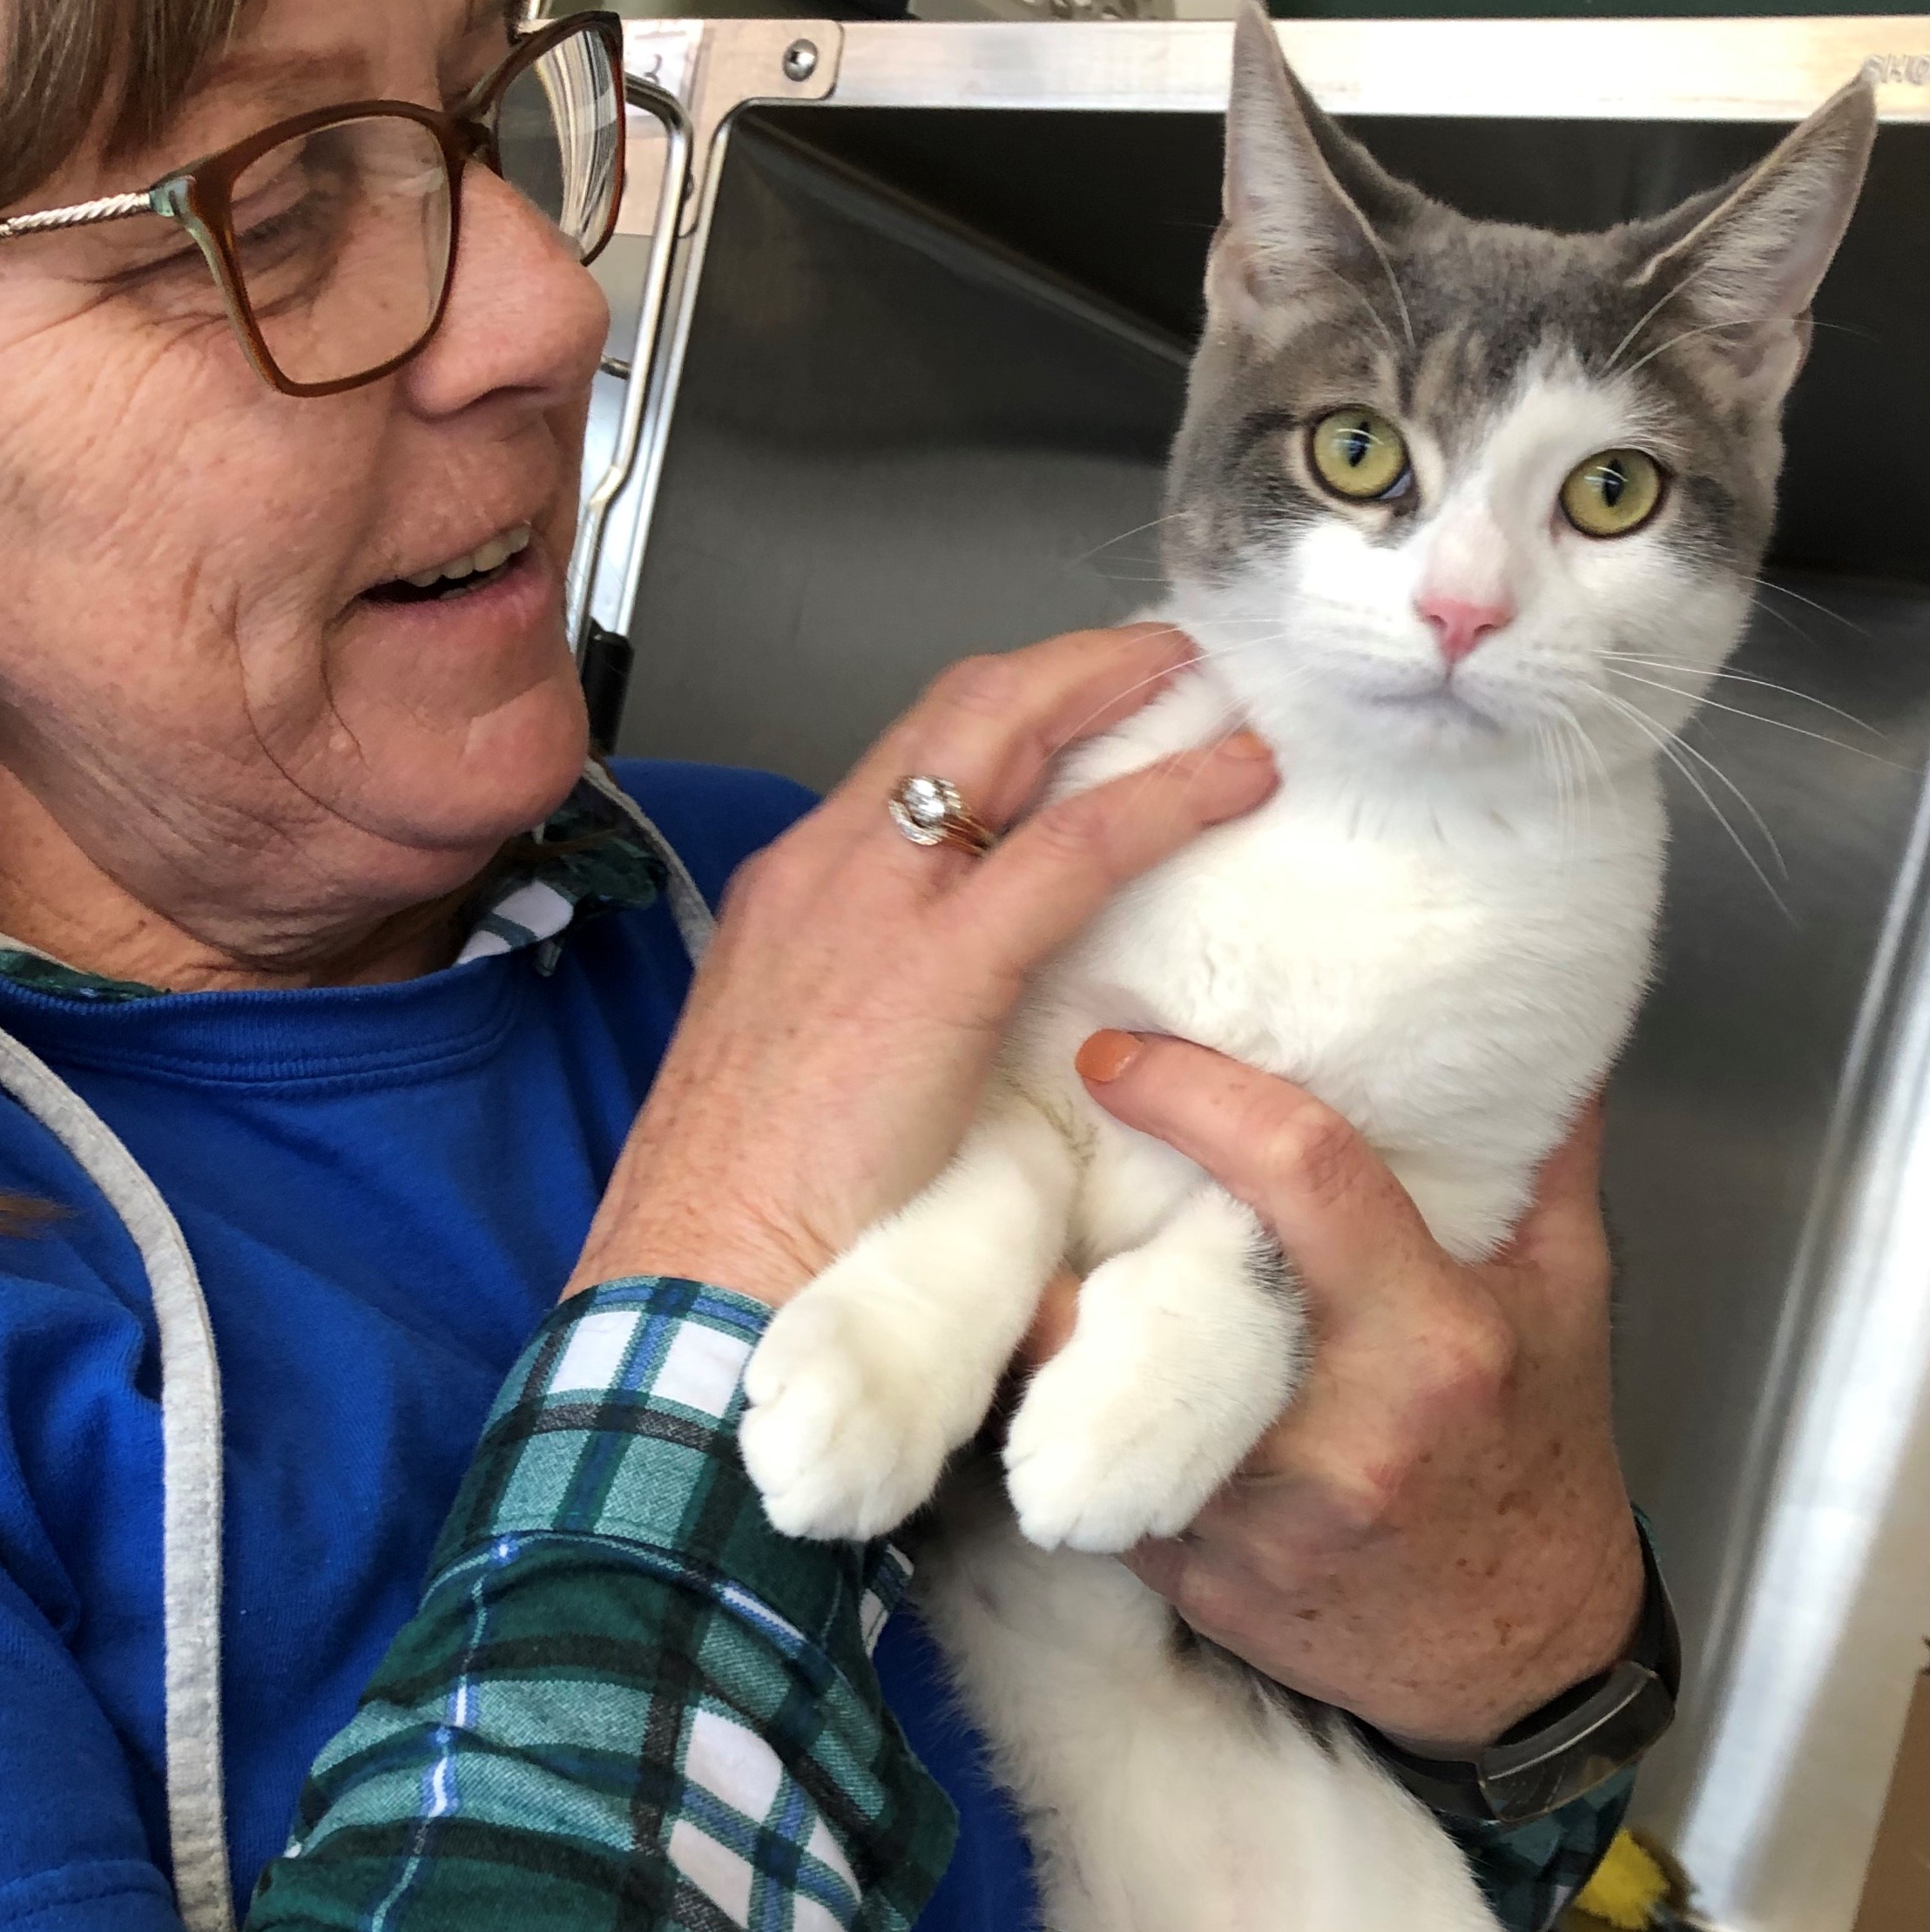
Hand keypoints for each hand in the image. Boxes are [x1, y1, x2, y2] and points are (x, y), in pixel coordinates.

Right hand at [568, 628, 1277, 1309]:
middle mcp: (828, 865)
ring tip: (1208, 689)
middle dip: (1072, 664)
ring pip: (1009, 732)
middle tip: (1165, 658)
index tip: (1082, 703)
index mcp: (795, 889)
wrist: (698, 1273)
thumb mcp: (804, 1068)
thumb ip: (877, 1009)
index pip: (911, 752)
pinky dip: (1165, 794)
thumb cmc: (747, 1204)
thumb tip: (960, 1026)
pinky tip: (1232, 780)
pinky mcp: (938, 963)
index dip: (1012, 706)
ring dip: (1120, 691)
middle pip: (960, 706)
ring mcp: (873, 900)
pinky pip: (1074, 844)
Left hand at [1031, 1038, 1642, 1747]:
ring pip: (1096, 1386)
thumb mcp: (1567, 1296)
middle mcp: (1341, 1428)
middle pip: (1163, 1285)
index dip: (1195, 1093)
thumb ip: (1543, 1155)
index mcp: (1433, 1338)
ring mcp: (1256, 1514)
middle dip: (1078, 1208)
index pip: (1301, 1172)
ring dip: (1049, 1313)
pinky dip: (1066, 1405)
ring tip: (1022, 1238)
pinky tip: (1054, 1351)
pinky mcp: (1193, 1573)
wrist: (1521, 1657)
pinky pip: (1096, 1467)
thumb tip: (1535, 1026)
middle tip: (1032, 1131)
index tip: (1118, 1052)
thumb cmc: (1541, 1455)